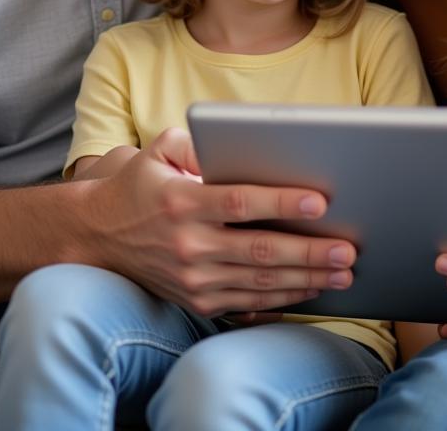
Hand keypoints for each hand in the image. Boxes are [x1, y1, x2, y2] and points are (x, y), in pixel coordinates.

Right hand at [88, 127, 354, 316]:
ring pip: (259, 282)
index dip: (281, 203)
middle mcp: (187, 244)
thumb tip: (234, 146)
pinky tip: (314, 289)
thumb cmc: (141, 184)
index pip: (240, 202)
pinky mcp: (196, 301)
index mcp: (182, 202)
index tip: (320, 201)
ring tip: (343, 271)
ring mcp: (192, 279)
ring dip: (305, 279)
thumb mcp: (159, 149)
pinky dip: (284, 299)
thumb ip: (197, 143)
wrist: (98, 236)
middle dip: (308, 251)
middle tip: (347, 248)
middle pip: (258, 251)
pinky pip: (248, 304)